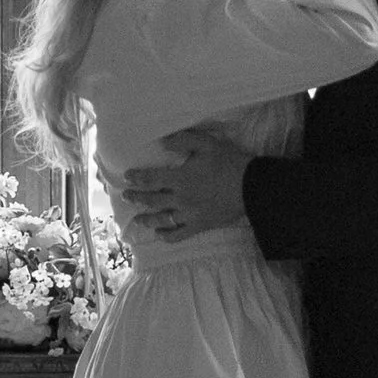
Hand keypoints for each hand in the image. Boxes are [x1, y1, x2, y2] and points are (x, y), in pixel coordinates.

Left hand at [117, 129, 250, 244]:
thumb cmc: (229, 163)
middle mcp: (180, 198)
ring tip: (137, 219)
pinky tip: (159, 234)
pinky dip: (166, 235)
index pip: (151, 178)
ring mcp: (189, 214)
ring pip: (161, 219)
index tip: (127, 177)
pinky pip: (178, 235)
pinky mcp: (199, 226)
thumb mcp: (206, 144)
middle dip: (136, 197)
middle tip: (126, 196)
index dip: (137, 178)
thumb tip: (162, 142)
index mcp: (180, 178)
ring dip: (146, 219)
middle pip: (152, 200)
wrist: (251, 187)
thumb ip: (182, 141)